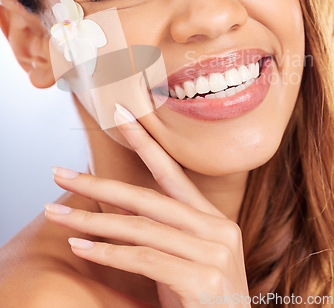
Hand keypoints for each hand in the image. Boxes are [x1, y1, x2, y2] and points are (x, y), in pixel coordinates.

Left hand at [44, 105, 249, 307]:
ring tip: (56, 213)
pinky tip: (80, 246)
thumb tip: (114, 205)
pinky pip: (144, 258)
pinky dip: (108, 253)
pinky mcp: (204, 280)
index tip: (120, 114)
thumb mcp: (181, 259)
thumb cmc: (201, 301)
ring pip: (140, 226)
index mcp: (211, 219)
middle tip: (60, 174)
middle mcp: (217, 228)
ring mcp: (214, 253)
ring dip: (92, 220)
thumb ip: (158, 231)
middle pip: (147, 197)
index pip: (172, 172)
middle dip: (98, 184)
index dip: (145, 141)